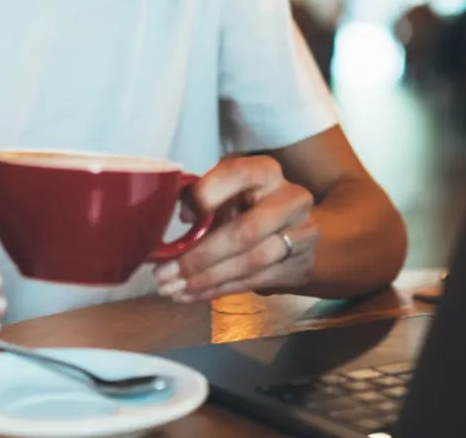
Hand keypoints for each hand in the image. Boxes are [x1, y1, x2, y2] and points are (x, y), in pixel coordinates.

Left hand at [154, 157, 317, 301]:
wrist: (297, 229)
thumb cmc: (250, 205)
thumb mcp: (229, 192)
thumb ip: (203, 196)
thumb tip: (174, 213)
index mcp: (266, 172)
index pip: (237, 174)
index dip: (207, 194)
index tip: (180, 217)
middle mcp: (291, 199)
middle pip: (246, 231)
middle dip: (200, 257)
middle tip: (164, 274)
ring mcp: (301, 234)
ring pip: (251, 263)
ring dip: (206, 280)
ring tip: (173, 289)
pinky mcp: (300, 265)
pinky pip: (255, 281)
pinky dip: (218, 290)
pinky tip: (192, 294)